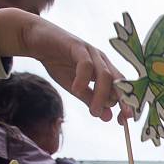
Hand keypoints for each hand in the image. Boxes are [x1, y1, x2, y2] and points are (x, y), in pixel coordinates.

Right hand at [0, 9, 132, 122]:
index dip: (126, 104)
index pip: (122, 88)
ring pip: (105, 75)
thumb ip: (91, 100)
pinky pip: (86, 64)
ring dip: (101, 96)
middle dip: (120, 102)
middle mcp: (102, 60)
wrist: (36, 40)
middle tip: (113, 120)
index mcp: (105, 70)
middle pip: (118, 82)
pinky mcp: (77, 46)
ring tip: (94, 111)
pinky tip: (76, 91)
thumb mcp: (75, 87)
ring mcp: (91, 52)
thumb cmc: (58, 63)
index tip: (123, 122)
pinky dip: (83, 80)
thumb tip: (107, 118)